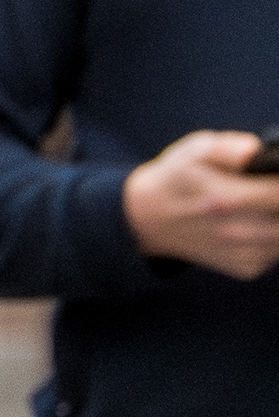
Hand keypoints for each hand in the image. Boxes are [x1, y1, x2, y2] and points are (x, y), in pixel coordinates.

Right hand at [122, 131, 278, 278]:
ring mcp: (242, 253)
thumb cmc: (177, 178)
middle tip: (265, 191)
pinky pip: (276, 252)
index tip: (273, 175)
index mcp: (226, 197)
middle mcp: (237, 230)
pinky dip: (272, 238)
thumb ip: (231, 148)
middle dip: (277, 201)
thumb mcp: (195, 150)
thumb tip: (258, 152)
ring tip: (259, 206)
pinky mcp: (246, 269)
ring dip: (276, 219)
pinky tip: (253, 224)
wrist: (149, 217)